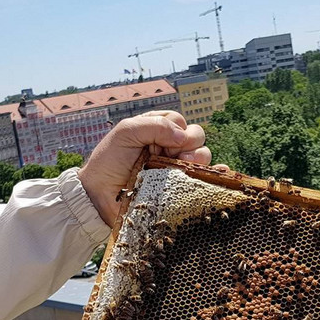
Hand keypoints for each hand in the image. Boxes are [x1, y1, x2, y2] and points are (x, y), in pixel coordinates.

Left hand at [78, 111, 223, 227]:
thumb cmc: (108, 162)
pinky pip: (206, 180)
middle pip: (196, 137)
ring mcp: (175, 169)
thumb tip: (183, 137)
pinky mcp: (179, 190)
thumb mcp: (126, 132)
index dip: (176, 130)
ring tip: (182, 169)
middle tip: (174, 157)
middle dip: (191, 144)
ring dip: (199, 159)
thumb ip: (154, 125)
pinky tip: (220, 175)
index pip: (180, 122)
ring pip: (203, 156)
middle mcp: (169, 148)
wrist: (98, 196)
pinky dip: (218, 175)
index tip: (160, 144)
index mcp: (157, 131)